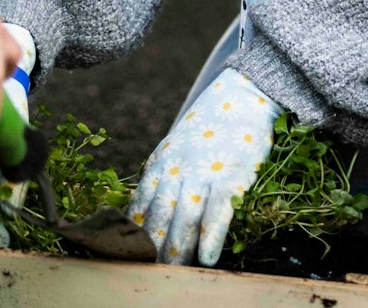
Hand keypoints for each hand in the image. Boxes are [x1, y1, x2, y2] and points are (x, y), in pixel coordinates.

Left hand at [128, 69, 280, 265]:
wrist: (242, 94)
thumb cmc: (211, 123)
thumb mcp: (176, 144)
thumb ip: (162, 173)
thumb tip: (145, 207)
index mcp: (161, 163)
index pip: (140, 204)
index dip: (132, 232)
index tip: (124, 253)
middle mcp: (177, 170)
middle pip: (159, 217)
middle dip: (151, 248)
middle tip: (144, 272)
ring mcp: (204, 174)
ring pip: (184, 219)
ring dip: (177, 250)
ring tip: (171, 273)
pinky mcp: (231, 177)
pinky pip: (218, 213)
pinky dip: (212, 236)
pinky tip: (208, 258)